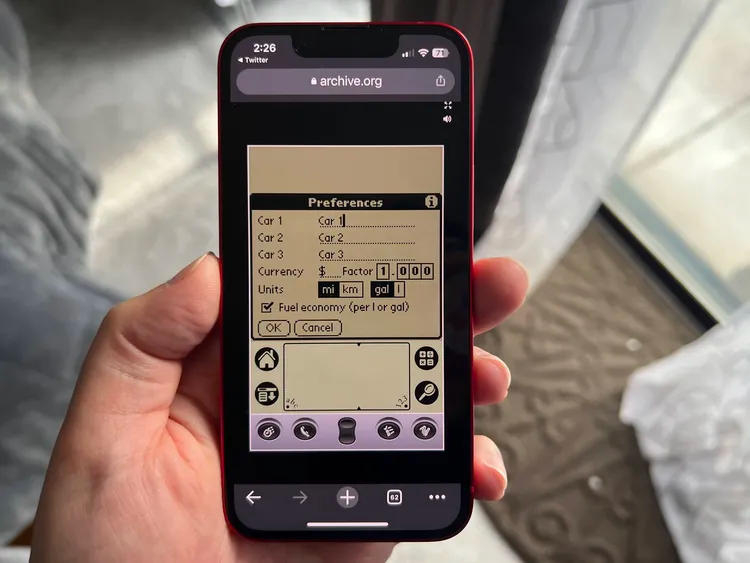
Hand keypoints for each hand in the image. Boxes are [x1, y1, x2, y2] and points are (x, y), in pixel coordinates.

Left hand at [31, 253, 526, 561]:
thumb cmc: (109, 540)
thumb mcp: (104, 434)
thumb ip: (140, 345)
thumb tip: (206, 272)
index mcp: (236, 366)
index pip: (307, 290)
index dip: (362, 255)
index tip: (410, 230)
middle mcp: (295, 396)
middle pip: (378, 333)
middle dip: (440, 302)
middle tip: (484, 279)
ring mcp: (335, 447)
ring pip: (414, 395)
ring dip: (463, 377)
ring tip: (486, 373)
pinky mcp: (362, 501)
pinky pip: (425, 472)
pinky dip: (464, 463)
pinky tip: (475, 461)